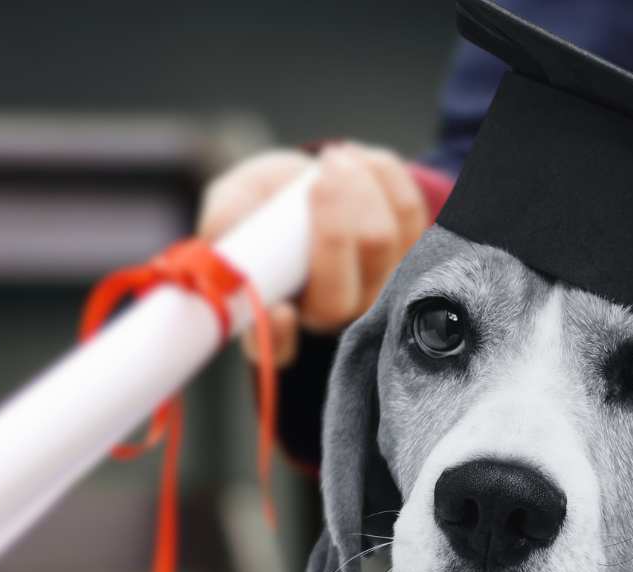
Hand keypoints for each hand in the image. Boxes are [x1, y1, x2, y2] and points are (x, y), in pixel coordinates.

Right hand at [198, 143, 426, 367]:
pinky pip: (410, 214)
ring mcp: (377, 291)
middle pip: (340, 292)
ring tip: (332, 159)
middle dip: (333, 227)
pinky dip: (385, 177)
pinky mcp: (410, 254)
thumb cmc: (261, 202)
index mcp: (277, 317)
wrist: (307, 179)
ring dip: (360, 188)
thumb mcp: (233, 203)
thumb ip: (225, 220)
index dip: (282, 338)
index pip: (280, 350)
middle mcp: (331, 317)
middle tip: (319, 176)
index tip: (280, 311)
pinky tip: (359, 160)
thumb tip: (222, 236)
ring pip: (382, 243)